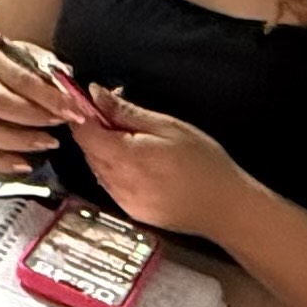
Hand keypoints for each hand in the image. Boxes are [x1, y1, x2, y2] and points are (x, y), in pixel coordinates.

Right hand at [0, 44, 82, 178]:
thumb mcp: (40, 63)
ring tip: (50, 143)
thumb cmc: (27, 73)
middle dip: (35, 117)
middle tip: (61, 123)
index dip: (49, 97)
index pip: (22, 79)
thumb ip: (54, 76)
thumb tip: (73, 94)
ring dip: (21, 140)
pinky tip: (26, 165)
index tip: (74, 110)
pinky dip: (3, 162)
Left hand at [64, 89, 247, 237]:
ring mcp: (122, 200)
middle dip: (95, 129)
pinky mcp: (130, 211)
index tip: (90, 100)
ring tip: (134, 138)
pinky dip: (115, 169)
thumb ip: (126, 112)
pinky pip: (110, 184)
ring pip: (97, 167)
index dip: (82, 113)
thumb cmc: (204, 163)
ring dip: (105, 149)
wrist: (225, 208)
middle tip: (118, 113)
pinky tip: (140, 162)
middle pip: (88, 150)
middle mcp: (116, 182)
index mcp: (124, 157)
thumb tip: (95, 94)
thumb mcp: (167, 126)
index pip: (83, 132)